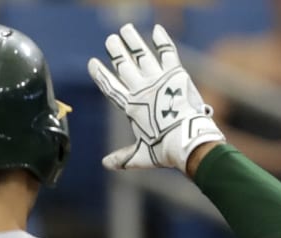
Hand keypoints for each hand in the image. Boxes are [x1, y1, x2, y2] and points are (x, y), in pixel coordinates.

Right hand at [88, 23, 224, 171]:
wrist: (187, 140)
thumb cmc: (165, 150)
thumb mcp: (141, 156)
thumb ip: (124, 158)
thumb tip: (106, 164)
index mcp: (131, 107)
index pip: (110, 87)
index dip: (100, 75)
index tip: (93, 63)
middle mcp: (141, 89)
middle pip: (123, 65)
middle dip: (116, 51)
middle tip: (110, 40)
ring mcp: (157, 79)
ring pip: (141, 55)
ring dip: (132, 41)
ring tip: (126, 30)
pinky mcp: (175, 73)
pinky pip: (167, 52)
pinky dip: (162, 40)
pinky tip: (157, 29)